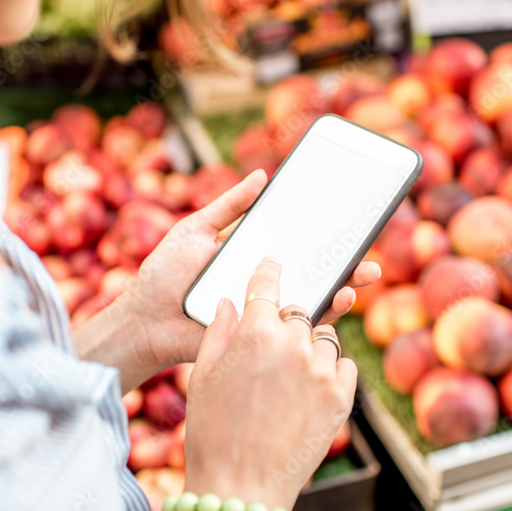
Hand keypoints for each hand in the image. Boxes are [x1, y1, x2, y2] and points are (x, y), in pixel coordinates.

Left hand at [120, 170, 380, 377]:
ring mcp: (265, 310)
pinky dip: (321, 316)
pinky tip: (339, 300)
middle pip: (313, 271)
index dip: (322, 233)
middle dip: (345, 262)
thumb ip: (228, 206)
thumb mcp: (195, 230)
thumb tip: (263, 175)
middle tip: (368, 249)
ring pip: (313, 299)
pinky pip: (296, 328)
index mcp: (252, 257)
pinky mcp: (260, 336)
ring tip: (364, 274)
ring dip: (343, 287)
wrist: (144, 321)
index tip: (349, 218)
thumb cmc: (165, 275)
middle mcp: (264, 284)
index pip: (295, 244)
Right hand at [181, 258, 357, 510]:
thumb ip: (218, 332)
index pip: (268, 285)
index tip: (274, 263)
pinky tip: (307, 390)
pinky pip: (344, 364)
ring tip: (288, 376)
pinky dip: (330, 370)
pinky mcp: (342, 397)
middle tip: (272, 345)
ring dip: (310, 346)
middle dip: (285, 322)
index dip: (270, 271)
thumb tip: (229, 304)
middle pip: (298, 312)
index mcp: (255, 333)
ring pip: (324, 337)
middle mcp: (294, 344)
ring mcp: (323, 370)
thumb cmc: (212, 434)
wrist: (242, 489)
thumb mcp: (202, 377)